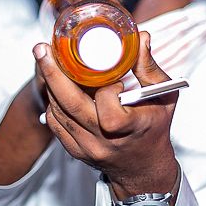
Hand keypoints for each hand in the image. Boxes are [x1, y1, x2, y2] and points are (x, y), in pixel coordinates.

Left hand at [37, 31, 178, 196]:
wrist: (143, 168)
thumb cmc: (155, 128)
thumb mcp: (164, 96)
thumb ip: (149, 68)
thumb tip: (139, 37)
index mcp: (129, 130)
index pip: (108, 108)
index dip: (108, 89)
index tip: (115, 79)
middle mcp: (104, 142)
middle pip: (70, 106)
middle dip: (53, 73)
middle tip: (42, 49)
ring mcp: (86, 148)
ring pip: (59, 113)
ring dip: (50, 86)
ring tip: (46, 61)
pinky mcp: (75, 151)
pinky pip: (56, 124)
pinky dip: (54, 103)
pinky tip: (54, 86)